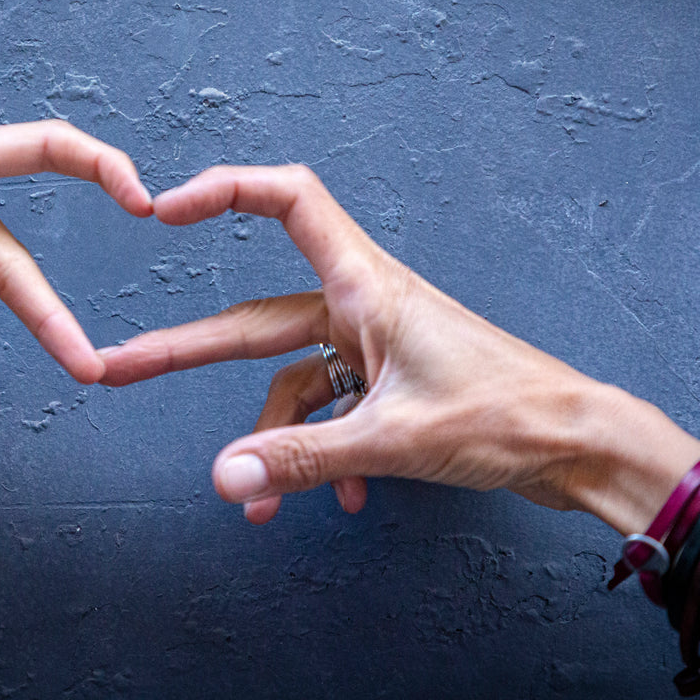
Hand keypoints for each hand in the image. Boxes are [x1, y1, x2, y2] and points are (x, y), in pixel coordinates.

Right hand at [98, 164, 699, 529]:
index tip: (164, 210)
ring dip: (272, 439)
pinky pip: (332, 411)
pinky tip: (343, 501)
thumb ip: (302, 458)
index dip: (223, 192)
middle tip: (119, 371)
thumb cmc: (508, 416)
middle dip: (189, 352)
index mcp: (366, 286)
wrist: (580, 446)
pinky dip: (322, 454)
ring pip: (293, 380)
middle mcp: (365, 306)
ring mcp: (377, 346)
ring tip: (260, 507)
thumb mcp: (394, 439)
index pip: (287, 201)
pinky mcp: (392, 384)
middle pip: (256, 318)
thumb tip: (223, 479)